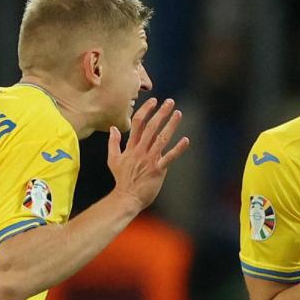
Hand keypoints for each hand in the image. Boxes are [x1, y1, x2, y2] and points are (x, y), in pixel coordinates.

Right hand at [107, 98, 189, 213]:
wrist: (126, 198)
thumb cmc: (122, 179)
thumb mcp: (113, 159)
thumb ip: (113, 142)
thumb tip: (113, 128)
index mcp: (131, 147)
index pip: (138, 123)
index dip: (146, 110)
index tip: (154, 101)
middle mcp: (141, 150)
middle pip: (151, 127)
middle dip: (161, 113)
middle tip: (170, 102)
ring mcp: (149, 160)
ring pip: (161, 139)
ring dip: (171, 125)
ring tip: (178, 113)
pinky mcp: (158, 170)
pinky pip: (169, 157)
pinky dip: (178, 149)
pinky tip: (186, 140)